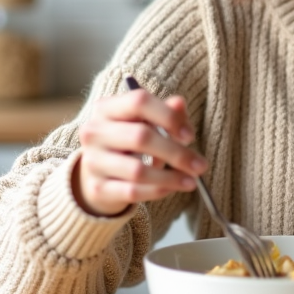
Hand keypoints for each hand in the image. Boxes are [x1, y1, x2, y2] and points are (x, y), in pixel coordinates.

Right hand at [73, 85, 205, 216]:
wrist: (95, 174)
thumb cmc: (126, 143)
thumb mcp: (143, 122)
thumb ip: (164, 112)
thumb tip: (180, 104)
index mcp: (106, 108)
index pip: (139, 102)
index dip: (168, 116)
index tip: (190, 135)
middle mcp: (94, 132)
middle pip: (141, 137)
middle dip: (177, 153)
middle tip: (200, 165)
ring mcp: (93, 161)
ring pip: (138, 170)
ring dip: (171, 177)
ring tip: (191, 181)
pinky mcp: (97, 188)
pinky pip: (132, 192)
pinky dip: (157, 191)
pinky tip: (171, 189)